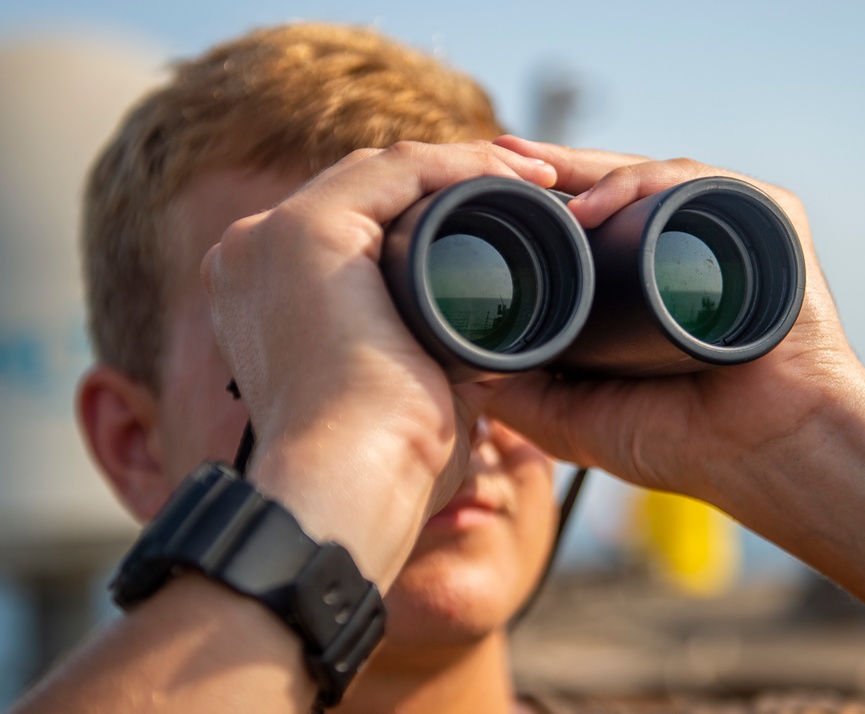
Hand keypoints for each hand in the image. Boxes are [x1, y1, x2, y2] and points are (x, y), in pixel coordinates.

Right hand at [200, 140, 557, 586]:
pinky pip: (399, 169)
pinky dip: (461, 165)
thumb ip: (432, 363)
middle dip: (456, 183)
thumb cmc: (381, 467)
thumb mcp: (406, 395)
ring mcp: (271, 238)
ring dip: (468, 167)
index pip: (360, 223)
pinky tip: (514, 176)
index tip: (511, 221)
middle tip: (533, 192)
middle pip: (373, 191)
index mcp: (269, 292)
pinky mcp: (304, 231)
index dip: (435, 210)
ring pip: (387, 172)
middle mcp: (256, 255)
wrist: (347, 492)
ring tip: (537, 182)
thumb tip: (486, 359)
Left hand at [487, 136, 862, 511]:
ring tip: (528, 180)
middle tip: (490, 160)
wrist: (768, 454)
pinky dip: (645, 183)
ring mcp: (724, 228)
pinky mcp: (767, 215)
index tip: (476, 198)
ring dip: (584, 173)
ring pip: (645, 176)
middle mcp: (682, 246)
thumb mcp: (573, 418)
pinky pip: (696, 184)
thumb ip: (519, 393)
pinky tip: (594, 202)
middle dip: (546, 173)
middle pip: (606, 189)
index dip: (531, 209)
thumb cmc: (684, 442)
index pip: (581, 226)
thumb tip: (457, 359)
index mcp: (643, 281)